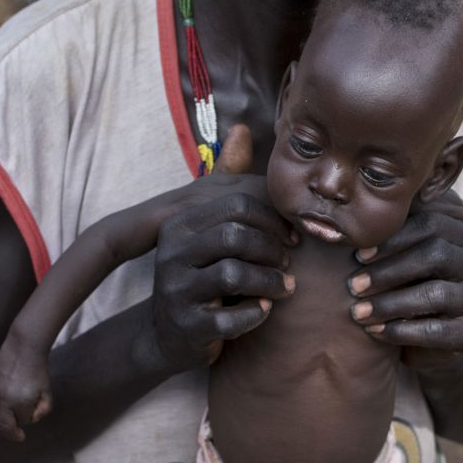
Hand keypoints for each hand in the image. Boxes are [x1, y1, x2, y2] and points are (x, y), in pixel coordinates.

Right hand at [0, 337, 52, 441]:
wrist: (23, 347)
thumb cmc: (38, 370)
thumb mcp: (46, 390)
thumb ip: (44, 408)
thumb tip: (32, 419)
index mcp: (21, 402)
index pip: (25, 421)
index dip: (32, 415)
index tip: (35, 413)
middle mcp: (5, 399)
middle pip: (5, 427)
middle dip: (12, 434)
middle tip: (20, 437)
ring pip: (2, 409)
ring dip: (11, 406)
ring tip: (21, 389)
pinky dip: (5, 396)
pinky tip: (13, 383)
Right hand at [149, 125, 294, 372]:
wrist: (170, 334)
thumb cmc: (203, 274)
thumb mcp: (210, 229)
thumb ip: (226, 182)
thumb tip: (241, 128)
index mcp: (180, 226)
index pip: (235, 207)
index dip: (272, 221)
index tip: (293, 239)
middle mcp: (171, 253)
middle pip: (235, 236)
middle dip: (272, 250)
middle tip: (289, 264)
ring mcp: (175, 291)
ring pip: (233, 274)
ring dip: (271, 282)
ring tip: (285, 288)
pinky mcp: (186, 326)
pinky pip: (230, 318)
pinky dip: (254, 314)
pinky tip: (263, 311)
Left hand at [348, 193, 462, 358]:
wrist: (444, 335)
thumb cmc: (419, 284)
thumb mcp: (415, 255)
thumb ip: (402, 232)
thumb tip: (361, 216)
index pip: (432, 223)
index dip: (392, 238)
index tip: (358, 255)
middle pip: (435, 255)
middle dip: (388, 270)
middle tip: (353, 285)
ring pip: (435, 294)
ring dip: (389, 303)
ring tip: (358, 311)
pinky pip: (435, 331)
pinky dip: (400, 331)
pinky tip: (375, 331)